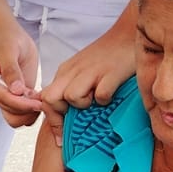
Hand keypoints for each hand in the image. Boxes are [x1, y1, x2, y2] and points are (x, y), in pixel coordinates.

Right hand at [0, 24, 43, 126]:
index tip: (38, 102)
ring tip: (41, 98)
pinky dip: (33, 110)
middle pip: (10, 112)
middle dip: (28, 108)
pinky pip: (23, 114)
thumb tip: (15, 90)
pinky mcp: (15, 99)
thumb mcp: (9, 49)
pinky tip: (39, 98)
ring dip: (30, 113)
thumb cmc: (7, 40)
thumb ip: (11, 70)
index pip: (4, 99)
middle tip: (43, 99)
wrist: (12, 38)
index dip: (21, 103)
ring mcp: (4, 98)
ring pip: (16, 118)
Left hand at [38, 24, 135, 147]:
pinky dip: (106, 99)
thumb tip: (62, 114)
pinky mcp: (111, 72)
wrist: (128, 33)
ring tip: (96, 100)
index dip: (52, 120)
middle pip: (50, 99)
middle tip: (79, 117)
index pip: (44, 99)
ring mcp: (92, 71)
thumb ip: (70, 86)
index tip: (61, 137)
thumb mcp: (81, 69)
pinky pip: (101, 95)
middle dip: (62, 115)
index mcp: (65, 72)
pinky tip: (112, 94)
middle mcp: (74, 71)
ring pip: (71, 97)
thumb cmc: (107, 56)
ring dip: (84, 105)